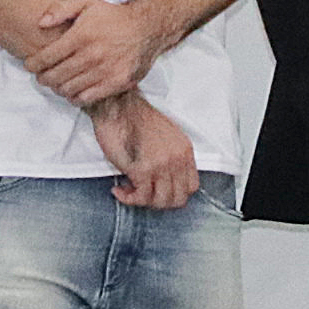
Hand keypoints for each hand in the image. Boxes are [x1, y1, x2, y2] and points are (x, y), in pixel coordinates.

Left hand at [26, 0, 163, 108]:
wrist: (146, 28)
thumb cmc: (112, 16)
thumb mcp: (86, 3)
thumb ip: (60, 9)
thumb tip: (40, 23)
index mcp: (82, 35)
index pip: (48, 57)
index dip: (34, 64)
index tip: (29, 65)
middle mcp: (92, 55)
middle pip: (56, 76)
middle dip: (43, 78)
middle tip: (41, 76)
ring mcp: (105, 71)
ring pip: (69, 89)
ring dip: (57, 88)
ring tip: (56, 83)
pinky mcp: (116, 83)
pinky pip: (87, 97)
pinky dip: (75, 96)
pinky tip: (73, 90)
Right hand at [91, 93, 197, 207]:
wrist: (117, 107)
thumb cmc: (134, 119)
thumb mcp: (165, 137)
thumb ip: (171, 158)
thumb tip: (164, 181)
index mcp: (184, 150)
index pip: (191, 187)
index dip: (174, 194)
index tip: (158, 191)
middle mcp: (176, 159)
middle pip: (177, 199)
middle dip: (157, 202)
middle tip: (141, 194)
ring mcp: (161, 165)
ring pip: (159, 201)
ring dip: (142, 201)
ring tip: (128, 191)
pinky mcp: (142, 169)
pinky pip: (139, 197)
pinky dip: (127, 198)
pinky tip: (119, 190)